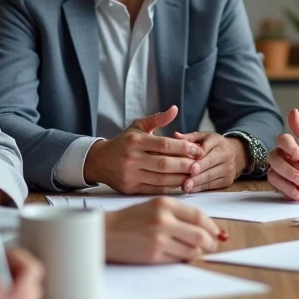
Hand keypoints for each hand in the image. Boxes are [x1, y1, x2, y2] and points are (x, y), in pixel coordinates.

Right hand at [83, 106, 204, 193]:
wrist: (99, 161)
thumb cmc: (123, 142)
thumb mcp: (138, 126)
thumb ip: (158, 119)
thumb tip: (175, 109)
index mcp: (135, 140)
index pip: (164, 144)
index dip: (183, 147)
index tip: (197, 150)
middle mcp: (131, 158)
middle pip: (164, 163)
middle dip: (185, 165)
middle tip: (200, 165)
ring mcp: (130, 175)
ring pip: (161, 179)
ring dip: (180, 178)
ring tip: (193, 175)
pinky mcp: (129, 188)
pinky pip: (154, 189)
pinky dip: (169, 187)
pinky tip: (180, 183)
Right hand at [105, 197, 224, 262]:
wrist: (106, 232)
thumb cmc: (131, 219)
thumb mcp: (155, 207)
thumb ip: (179, 214)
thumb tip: (208, 228)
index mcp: (165, 204)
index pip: (199, 217)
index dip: (213, 227)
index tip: (218, 233)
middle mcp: (163, 220)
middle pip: (201, 235)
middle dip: (211, 243)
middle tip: (213, 246)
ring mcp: (158, 239)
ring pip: (192, 250)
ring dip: (196, 252)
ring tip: (190, 249)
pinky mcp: (153, 255)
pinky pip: (178, 259)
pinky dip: (182, 258)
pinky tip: (175, 253)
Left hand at [173, 131, 244, 191]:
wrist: (237, 153)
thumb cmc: (215, 145)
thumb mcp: (204, 137)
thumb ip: (189, 137)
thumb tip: (175, 135)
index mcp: (218, 142)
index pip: (208, 152)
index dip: (200, 161)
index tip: (191, 168)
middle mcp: (226, 156)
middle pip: (210, 167)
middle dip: (197, 176)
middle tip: (186, 183)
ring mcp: (228, 169)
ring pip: (211, 177)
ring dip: (198, 183)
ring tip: (186, 187)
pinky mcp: (228, 180)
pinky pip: (213, 185)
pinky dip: (202, 188)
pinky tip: (192, 189)